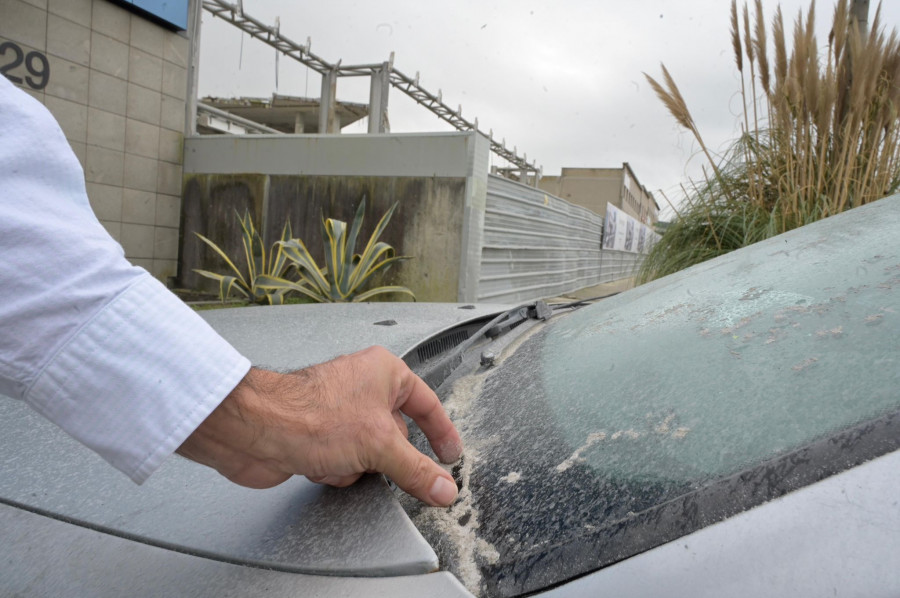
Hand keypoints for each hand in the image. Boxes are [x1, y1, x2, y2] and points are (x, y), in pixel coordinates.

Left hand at [177, 346, 461, 505]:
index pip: (427, 405)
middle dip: (386, 457)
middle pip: (397, 436)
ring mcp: (339, 413)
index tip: (451, 457)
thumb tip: (444, 488)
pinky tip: (317, 464)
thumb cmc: (311, 415)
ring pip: (370, 454)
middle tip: (383, 465)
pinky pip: (345, 463)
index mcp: (384, 372)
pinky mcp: (318, 436)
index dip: (442, 433)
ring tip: (338, 458)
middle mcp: (362, 388)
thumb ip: (417, 470)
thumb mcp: (380, 445)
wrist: (256, 431)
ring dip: (356, 466)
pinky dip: (335, 470)